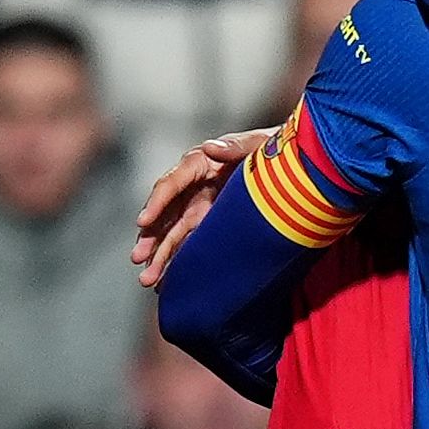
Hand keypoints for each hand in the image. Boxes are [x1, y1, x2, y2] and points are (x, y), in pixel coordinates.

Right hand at [136, 129, 263, 284]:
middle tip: (137, 259)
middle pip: (165, 214)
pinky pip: (189, 244)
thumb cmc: (273, 150)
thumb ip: (235, 146)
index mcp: (199, 164)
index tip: (142, 221)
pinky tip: (166, 282)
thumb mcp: (258, 145)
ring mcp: (199, 206)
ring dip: (159, 257)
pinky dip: (178, 262)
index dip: (156, 203)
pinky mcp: (209, 224)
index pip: (171, 184)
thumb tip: (210, 147)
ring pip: (172, 234)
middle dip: (150, 238)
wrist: (292, 167)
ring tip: (147, 280)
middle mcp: (193, 187)